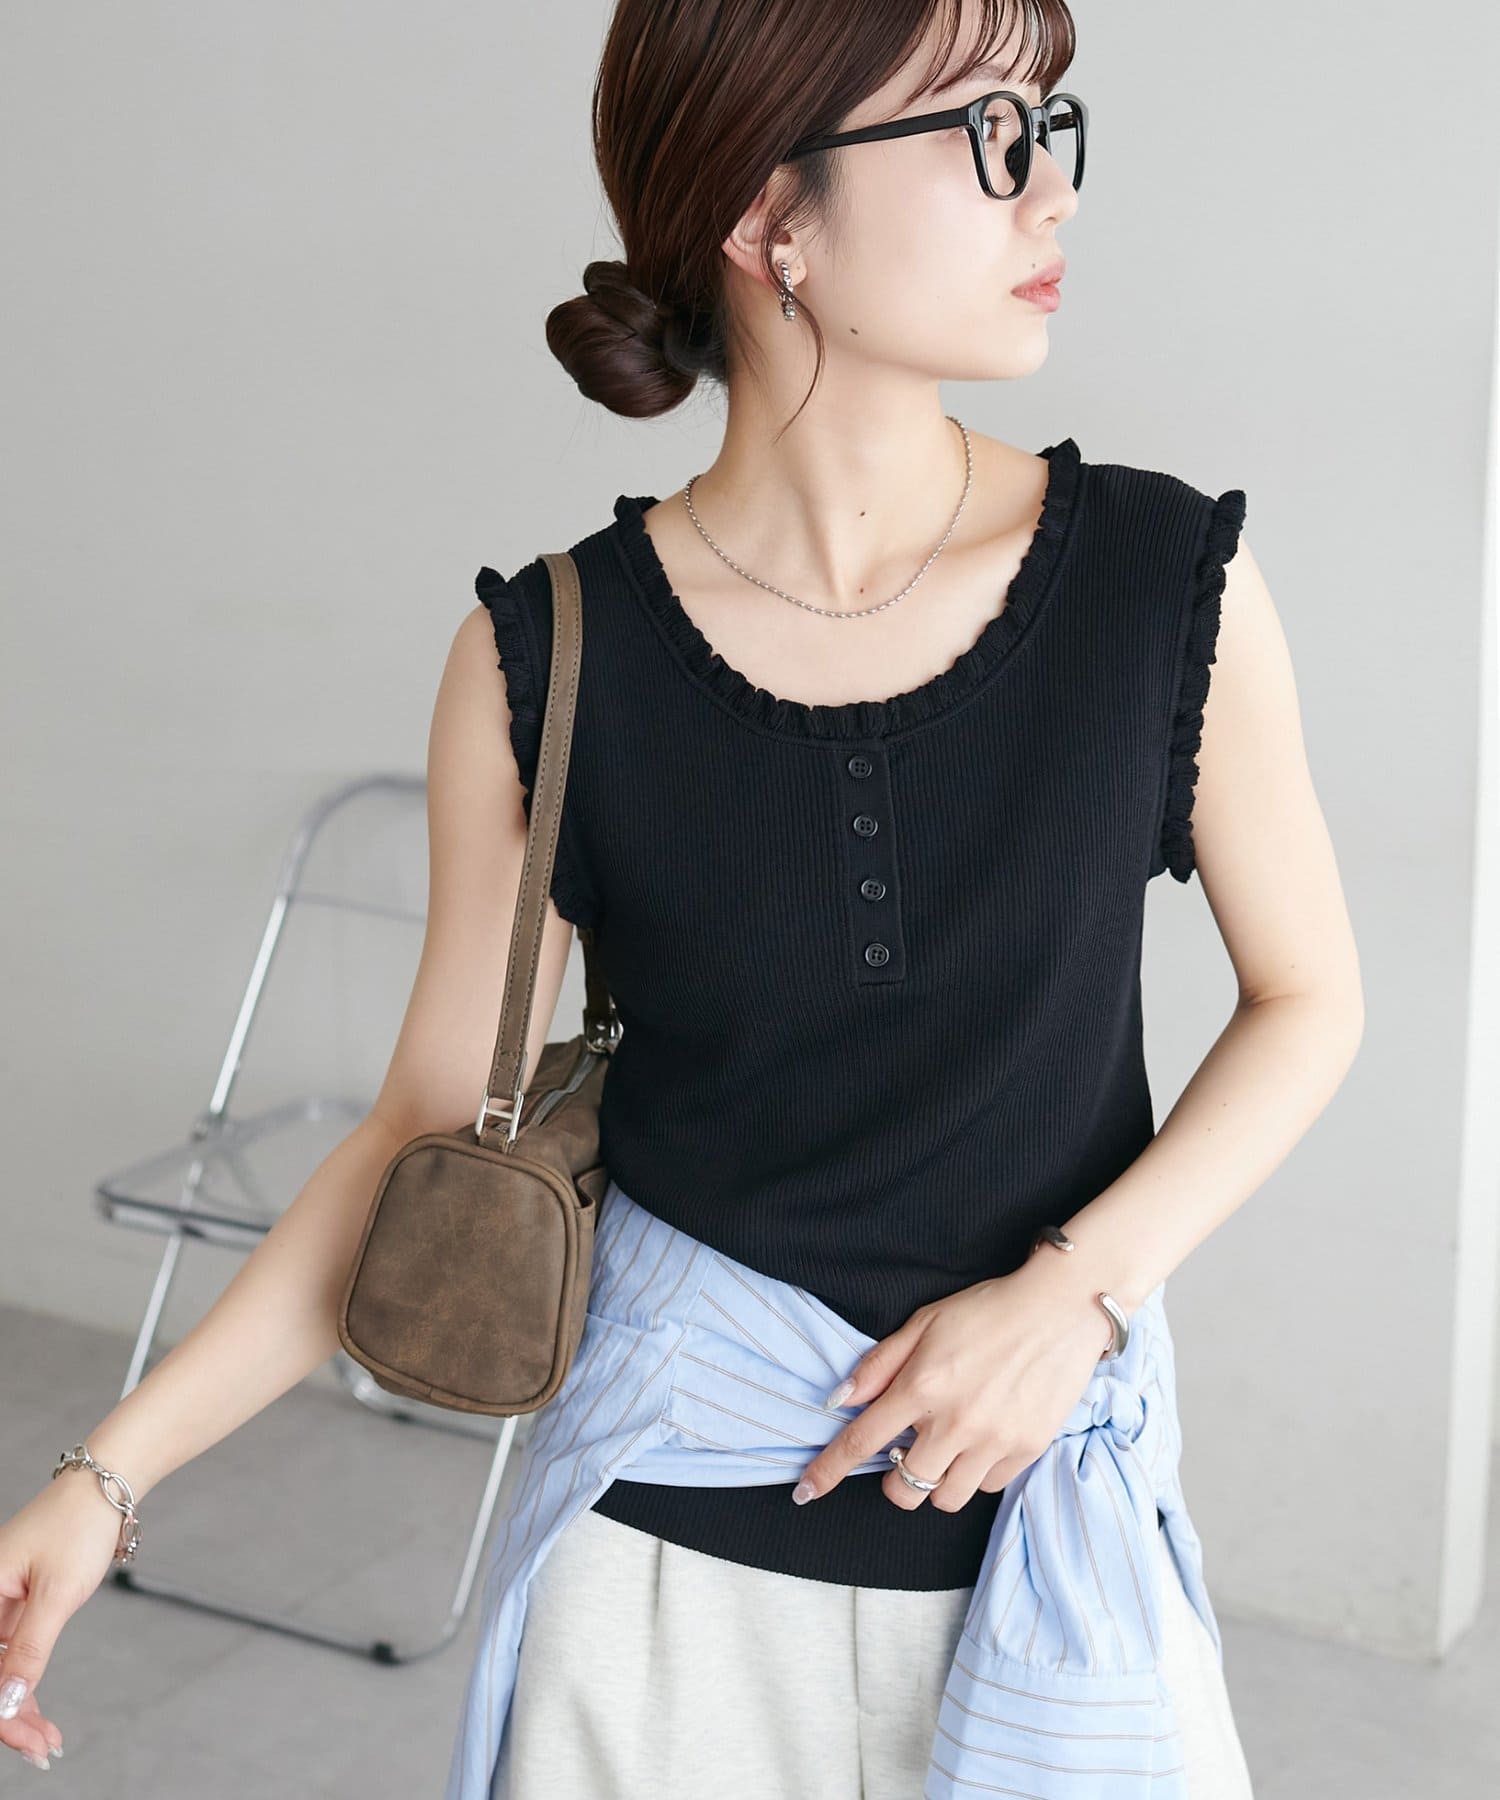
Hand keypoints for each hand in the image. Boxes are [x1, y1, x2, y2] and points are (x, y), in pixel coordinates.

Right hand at [0, 1474, 124, 1767]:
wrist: (104, 1486)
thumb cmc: (77, 1526)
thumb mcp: (56, 1592)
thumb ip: (29, 1649)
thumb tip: (6, 1703)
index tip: (23, 1741)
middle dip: (8, 1718)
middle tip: (42, 1749)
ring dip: (19, 1710)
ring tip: (48, 1743)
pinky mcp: (16, 1610)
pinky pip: (13, 1658)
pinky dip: (26, 1686)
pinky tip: (41, 1719)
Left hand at [792, 1255, 1114, 1511]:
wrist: (1061, 1308)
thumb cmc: (988, 1310)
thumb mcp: (924, 1322)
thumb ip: (880, 1364)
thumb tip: (840, 1398)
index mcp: (922, 1386)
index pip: (861, 1441)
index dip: (827, 1471)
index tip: (805, 1492)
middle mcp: (955, 1422)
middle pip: (904, 1489)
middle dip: (895, 1480)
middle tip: (905, 1452)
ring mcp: (993, 1441)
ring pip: (945, 1498)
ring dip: (935, 1480)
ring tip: (946, 1447)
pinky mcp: (1027, 1450)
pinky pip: (987, 1487)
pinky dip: (976, 1474)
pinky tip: (980, 1442)